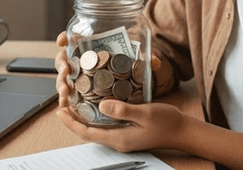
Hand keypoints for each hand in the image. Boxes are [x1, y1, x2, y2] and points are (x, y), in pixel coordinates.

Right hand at [54, 32, 161, 107]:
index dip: (65, 38)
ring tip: (65, 92)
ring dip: (61, 83)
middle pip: (64, 57)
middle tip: (66, 70)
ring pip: (64, 76)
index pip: (75, 37)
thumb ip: (147, 61)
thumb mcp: (142, 63)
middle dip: (61, 64)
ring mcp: (81, 76)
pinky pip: (70, 93)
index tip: (61, 41)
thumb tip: (154, 62)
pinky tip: (65, 104)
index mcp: (94, 46)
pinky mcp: (82, 91)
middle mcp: (84, 59)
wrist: (139, 88)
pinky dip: (65, 98)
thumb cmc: (135, 68)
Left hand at [56, 99, 186, 152]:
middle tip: (63, 103)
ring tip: (74, 102)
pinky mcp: (127, 132)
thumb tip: (101, 105)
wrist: (182, 131)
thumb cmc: (166, 123)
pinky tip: (95, 105)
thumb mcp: (145, 113)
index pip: (87, 133)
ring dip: (83, 117)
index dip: (71, 123)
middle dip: (73, 119)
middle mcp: (118, 141)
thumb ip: (123, 110)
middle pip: (88, 132)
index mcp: (119, 139)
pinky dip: (96, 116)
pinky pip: (106, 126)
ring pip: (96, 129)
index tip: (60, 111)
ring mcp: (122, 138)